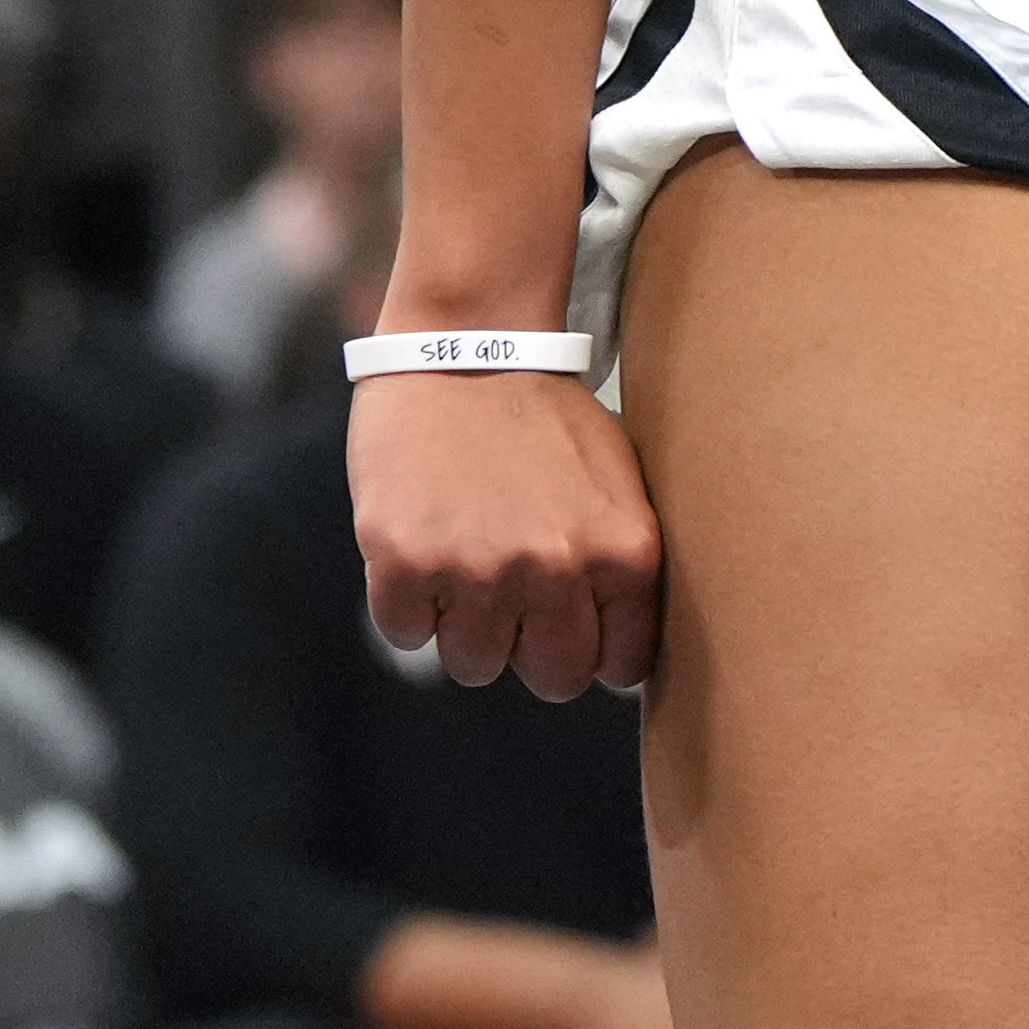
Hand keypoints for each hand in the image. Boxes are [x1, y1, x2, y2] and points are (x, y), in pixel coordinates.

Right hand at [353, 371, 662, 698]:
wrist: (464, 348)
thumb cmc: (547, 418)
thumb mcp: (619, 483)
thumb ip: (622, 566)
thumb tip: (624, 657)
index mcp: (623, 551)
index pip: (621, 665)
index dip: (594, 652)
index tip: (574, 628)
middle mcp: (556, 569)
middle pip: (552, 680)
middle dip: (533, 649)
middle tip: (514, 598)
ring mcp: (477, 571)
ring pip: (475, 666)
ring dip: (466, 626)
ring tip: (466, 557)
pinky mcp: (404, 563)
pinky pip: (406, 633)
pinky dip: (408, 603)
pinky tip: (423, 544)